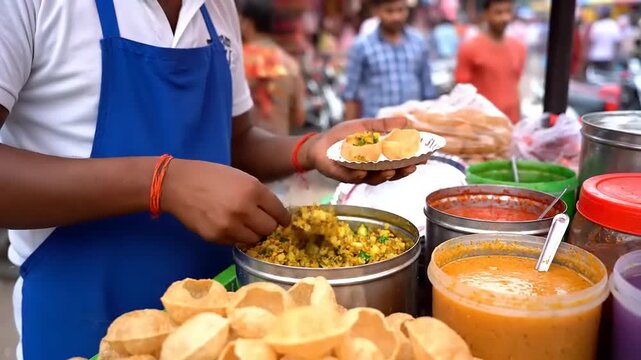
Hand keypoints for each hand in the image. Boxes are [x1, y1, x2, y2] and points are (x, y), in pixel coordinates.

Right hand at [161, 159, 289, 244]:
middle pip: (269, 229)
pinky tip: (228, 225)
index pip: (279, 212)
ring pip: (254, 239)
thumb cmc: (210, 176)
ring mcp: (230, 225)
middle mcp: (244, 209)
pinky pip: (235, 242)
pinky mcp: (216, 237)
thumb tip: (274, 213)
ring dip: (253, 234)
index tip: (283, 221)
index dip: (283, 218)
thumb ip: (258, 194)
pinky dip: (236, 236)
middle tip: (262, 222)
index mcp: (253, 190)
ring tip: (244, 225)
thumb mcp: (240, 177)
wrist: (177, 184)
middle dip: (268, 226)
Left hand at [300, 116, 423, 184]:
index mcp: (379, 159)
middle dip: (402, 172)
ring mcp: (358, 175)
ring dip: (383, 176)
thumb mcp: (365, 126)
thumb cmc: (343, 136)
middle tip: (411, 167)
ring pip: (374, 179)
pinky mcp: (343, 176)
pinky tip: (362, 171)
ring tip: (390, 171)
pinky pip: (352, 178)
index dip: (411, 163)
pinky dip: (358, 175)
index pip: (399, 163)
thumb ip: (384, 125)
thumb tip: (405, 121)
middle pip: (391, 175)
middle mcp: (372, 170)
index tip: (424, 159)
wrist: (319, 144)